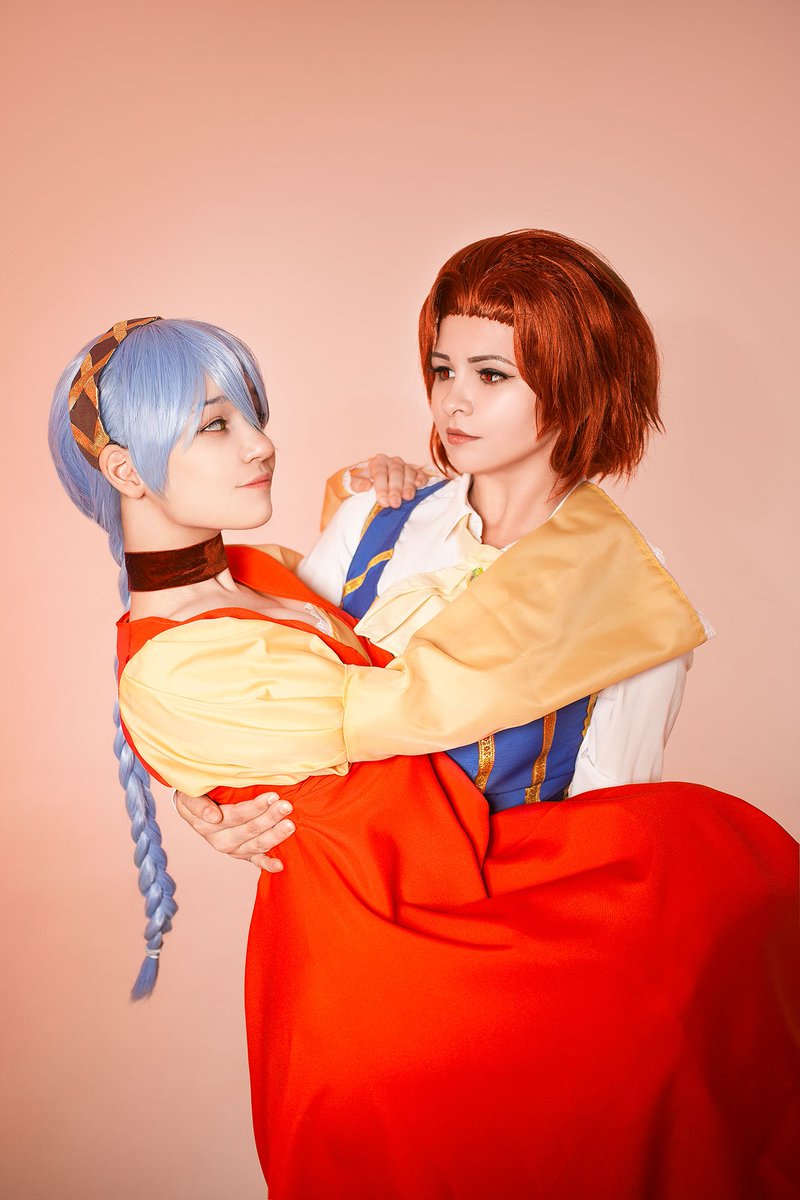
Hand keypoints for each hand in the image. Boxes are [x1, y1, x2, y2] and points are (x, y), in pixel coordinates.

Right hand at [173, 789, 295, 872]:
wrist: (195, 807)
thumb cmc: (196, 796)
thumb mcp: (190, 796)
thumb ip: (198, 804)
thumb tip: (214, 817)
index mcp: (208, 826)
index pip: (236, 816)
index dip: (255, 807)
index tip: (273, 796)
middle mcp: (221, 841)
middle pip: (250, 830)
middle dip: (270, 818)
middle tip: (286, 806)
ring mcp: (234, 849)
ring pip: (257, 845)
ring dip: (275, 836)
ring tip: (290, 825)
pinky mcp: (243, 854)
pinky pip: (256, 860)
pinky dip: (268, 864)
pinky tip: (279, 865)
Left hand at [349, 454, 430, 507]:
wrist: (374, 481)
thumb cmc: (364, 483)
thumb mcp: (354, 483)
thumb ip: (356, 484)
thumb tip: (366, 486)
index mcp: (378, 462)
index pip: (380, 473)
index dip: (382, 488)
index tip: (383, 502)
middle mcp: (393, 462)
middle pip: (395, 472)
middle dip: (395, 489)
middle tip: (395, 504)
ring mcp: (406, 466)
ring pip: (409, 472)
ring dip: (409, 486)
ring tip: (407, 498)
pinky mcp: (416, 473)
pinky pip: (420, 474)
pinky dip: (421, 479)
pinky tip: (419, 485)